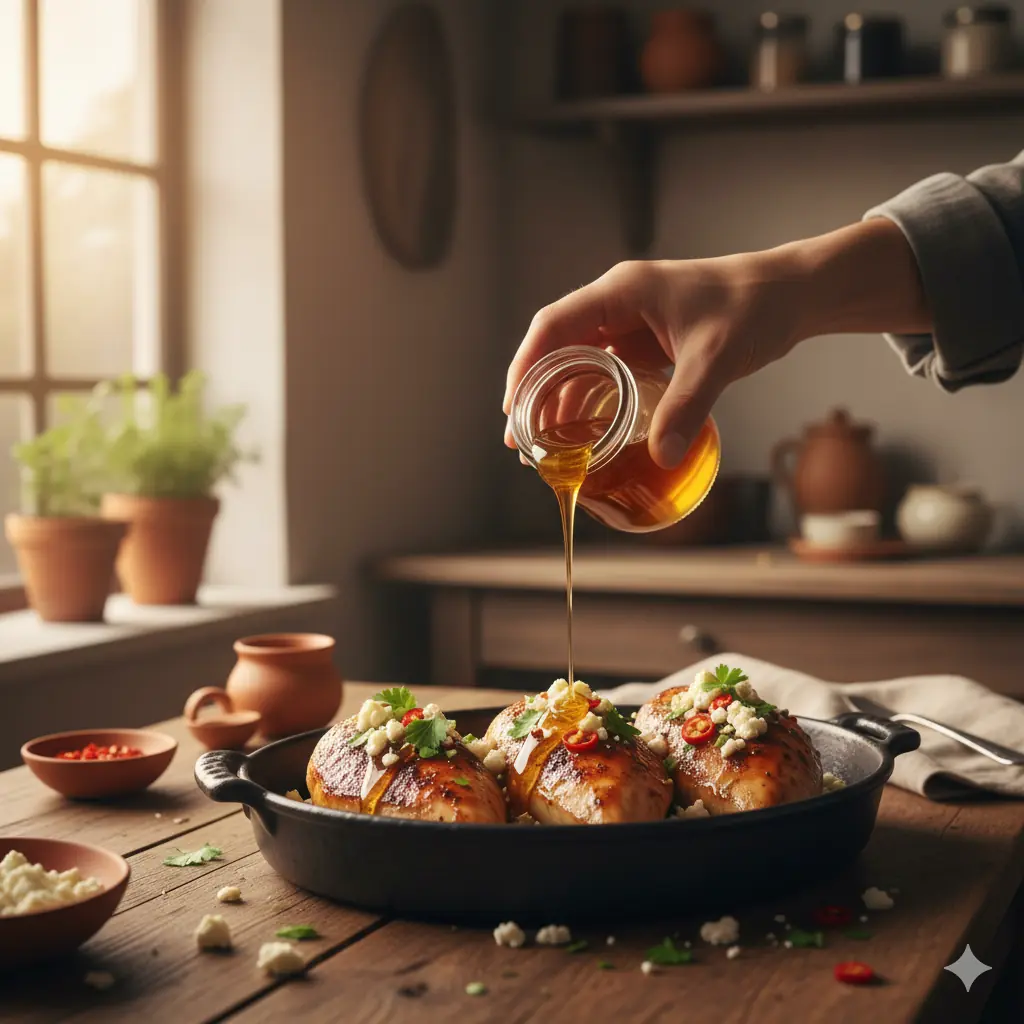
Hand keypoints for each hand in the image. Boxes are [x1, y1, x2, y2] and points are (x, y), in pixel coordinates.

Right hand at [502, 220, 929, 468]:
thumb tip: (662, 457)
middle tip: (521, 440)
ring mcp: (631, 323)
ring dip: (559, 400)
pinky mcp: (646, 342)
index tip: (512, 407)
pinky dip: (589, 400)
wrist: (792, 294)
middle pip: (557, 347)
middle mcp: (618, 303)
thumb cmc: (755, 307)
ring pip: (578, 362)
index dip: (526, 366)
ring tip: (545, 445)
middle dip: (535, 393)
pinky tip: (584, 433)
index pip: (554, 326)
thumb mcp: (717, 358)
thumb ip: (687, 405)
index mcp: (622, 292)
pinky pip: (604, 372)